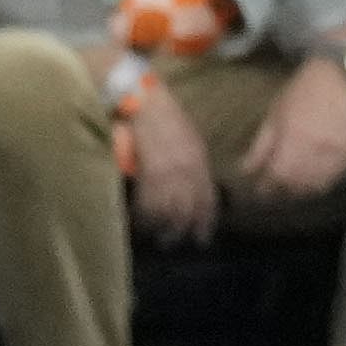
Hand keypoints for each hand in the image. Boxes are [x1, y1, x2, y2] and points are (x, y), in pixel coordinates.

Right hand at [120, 76, 217, 243]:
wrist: (146, 103)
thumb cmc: (167, 118)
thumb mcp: (190, 141)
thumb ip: (193, 165)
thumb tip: (193, 186)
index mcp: (199, 162)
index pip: (206, 199)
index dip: (205, 221)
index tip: (202, 238)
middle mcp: (187, 171)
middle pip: (188, 210)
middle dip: (182, 230)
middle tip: (172, 241)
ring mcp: (168, 173)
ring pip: (168, 211)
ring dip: (161, 228)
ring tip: (154, 236)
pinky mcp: (148, 173)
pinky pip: (147, 202)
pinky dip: (143, 216)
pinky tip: (139, 221)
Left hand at [232, 52, 345, 203]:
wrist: (338, 73)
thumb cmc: (301, 92)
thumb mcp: (274, 116)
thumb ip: (260, 147)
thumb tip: (246, 172)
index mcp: (292, 137)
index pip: (276, 176)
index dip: (266, 187)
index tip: (260, 190)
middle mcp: (315, 147)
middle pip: (297, 184)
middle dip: (283, 191)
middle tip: (275, 191)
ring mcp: (336, 150)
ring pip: (318, 184)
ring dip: (303, 190)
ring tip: (294, 188)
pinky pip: (337, 176)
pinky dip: (324, 182)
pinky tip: (316, 180)